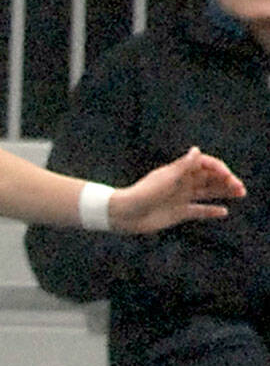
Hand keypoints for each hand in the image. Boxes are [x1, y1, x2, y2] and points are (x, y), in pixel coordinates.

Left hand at [108, 146, 246, 233]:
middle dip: (225, 180)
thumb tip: (197, 151)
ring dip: (223, 192)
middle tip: (240, 187)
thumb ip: (183, 167)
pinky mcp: (179, 213)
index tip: (227, 175)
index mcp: (177, 171)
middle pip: (208, 178)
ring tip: (241, 193)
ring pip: (207, 192)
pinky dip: (211, 211)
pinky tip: (224, 211)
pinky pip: (199, 211)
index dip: (217, 168)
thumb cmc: (143, 194)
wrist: (125, 214)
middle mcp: (181, 183)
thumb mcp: (166, 180)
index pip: (203, 164)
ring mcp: (180, 197)